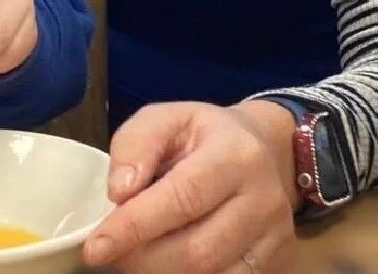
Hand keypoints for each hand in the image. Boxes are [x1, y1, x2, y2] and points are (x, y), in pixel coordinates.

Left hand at [83, 101, 298, 273]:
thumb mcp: (165, 118)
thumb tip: (119, 194)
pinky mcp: (281, 264)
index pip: (181, 198)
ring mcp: (277, 238)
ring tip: (130, 260)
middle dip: (143, 259)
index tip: (96, 246)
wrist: (263, 148)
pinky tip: (163, 267)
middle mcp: (265, 200)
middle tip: (109, 254)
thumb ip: (135, 146)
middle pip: (198, 249)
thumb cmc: (202, 133)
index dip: (135, 226)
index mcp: (235, 155)